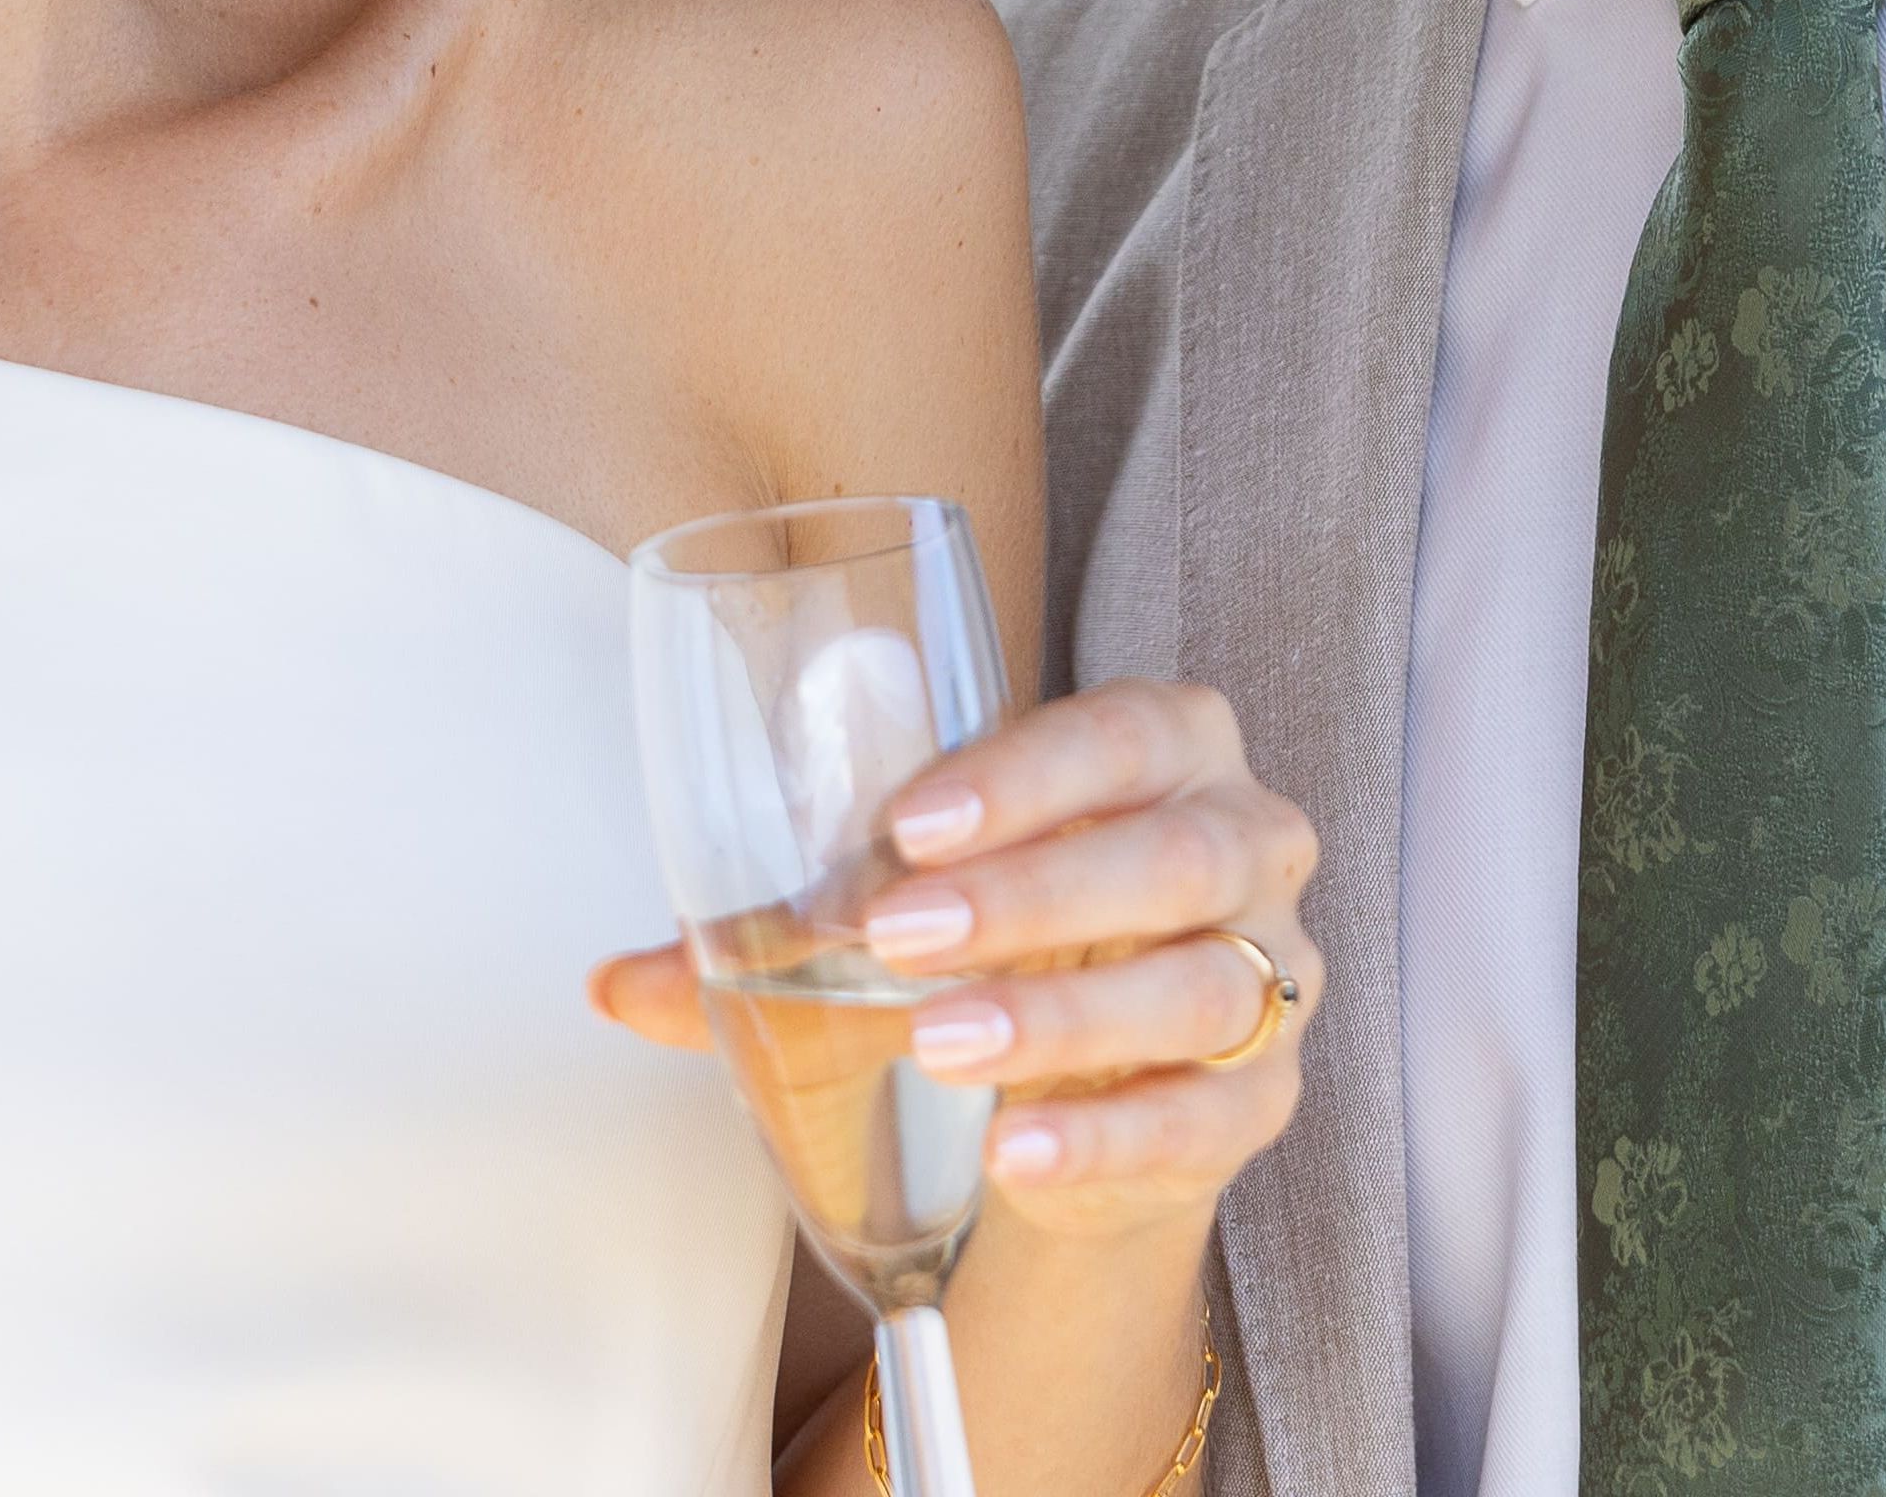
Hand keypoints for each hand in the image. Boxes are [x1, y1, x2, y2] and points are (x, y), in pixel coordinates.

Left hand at [591, 675, 1320, 1239]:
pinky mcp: (1260, 1099)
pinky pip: (1206, 1120)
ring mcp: (1271, 977)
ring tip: (940, 1044)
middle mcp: (1247, 844)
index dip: (1026, 773)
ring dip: (1064, 1017)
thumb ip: (774, 937)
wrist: (1092, 1084)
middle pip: (1173, 855)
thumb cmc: (1002, 942)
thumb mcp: (901, 915)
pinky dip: (1106, 1138)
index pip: (1124, 732)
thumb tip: (614, 982)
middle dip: (1031, 895)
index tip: (911, 825)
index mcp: (1169, 749)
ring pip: (1204, 985)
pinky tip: (1014, 1152)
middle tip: (896, 938)